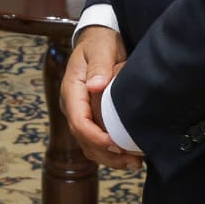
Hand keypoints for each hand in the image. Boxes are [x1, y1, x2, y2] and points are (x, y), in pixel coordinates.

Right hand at [61, 25, 142, 171]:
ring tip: (133, 164)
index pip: (79, 121)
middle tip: (132, 161)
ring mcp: (79, 113)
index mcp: (71, 90)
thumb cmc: (100, 42)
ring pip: (88, 144)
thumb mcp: (101, 48)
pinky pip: (95, 140)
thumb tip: (95, 85)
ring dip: (109, 158)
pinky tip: (128, 157)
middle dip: (106, 154)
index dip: (96, 137)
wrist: (97, 39)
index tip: (116, 145)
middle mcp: (72, 105)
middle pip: (83, 138)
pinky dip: (110, 152)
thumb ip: (99, 66)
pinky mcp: (89, 117)